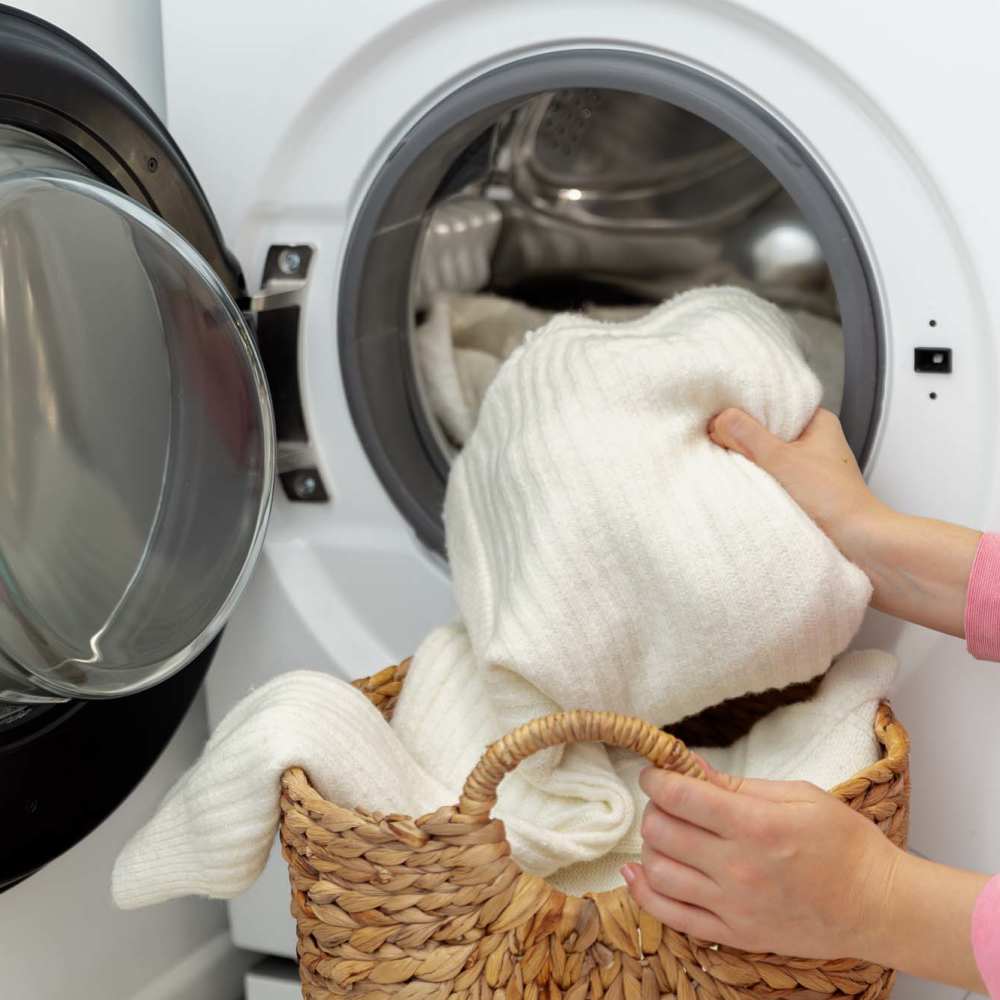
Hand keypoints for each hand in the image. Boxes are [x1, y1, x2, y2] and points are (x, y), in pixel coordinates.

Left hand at [622, 763, 896, 959]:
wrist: (879, 906)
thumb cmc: (845, 843)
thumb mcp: (796, 796)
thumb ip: (736, 785)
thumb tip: (686, 764)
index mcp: (756, 826)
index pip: (680, 796)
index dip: (656, 778)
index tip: (655, 771)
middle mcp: (739, 869)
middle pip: (662, 831)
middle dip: (655, 807)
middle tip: (667, 800)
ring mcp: (734, 908)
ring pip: (659, 872)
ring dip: (651, 846)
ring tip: (666, 833)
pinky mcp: (734, 936)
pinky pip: (672, 916)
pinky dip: (644, 892)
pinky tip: (637, 872)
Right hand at [707, 407, 886, 554]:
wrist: (858, 541)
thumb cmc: (832, 499)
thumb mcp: (781, 460)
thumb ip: (748, 436)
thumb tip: (721, 417)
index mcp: (817, 421)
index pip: (774, 403)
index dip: (746, 409)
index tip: (721, 418)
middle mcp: (814, 439)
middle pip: (767, 428)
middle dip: (744, 436)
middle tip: (719, 441)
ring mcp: (808, 464)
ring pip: (768, 453)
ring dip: (750, 459)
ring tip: (728, 461)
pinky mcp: (802, 487)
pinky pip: (772, 474)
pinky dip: (758, 477)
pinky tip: (743, 481)